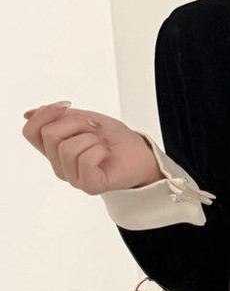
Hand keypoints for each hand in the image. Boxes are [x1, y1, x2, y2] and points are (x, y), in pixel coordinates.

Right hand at [21, 101, 162, 194]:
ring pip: (67, 148)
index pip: (30, 132)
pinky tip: (106, 153)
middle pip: (50, 135)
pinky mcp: (89, 185)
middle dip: (76, 123)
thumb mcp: (83, 119)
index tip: (67, 105)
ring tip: (102, 143)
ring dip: (91, 138)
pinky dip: (99, 150)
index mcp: (54, 150)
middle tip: (95, 129)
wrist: (140, 153)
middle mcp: (59, 166)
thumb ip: (57, 117)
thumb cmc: (114, 139)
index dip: (45, 113)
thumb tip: (28, 114)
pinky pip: (85, 160)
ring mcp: (73, 178)